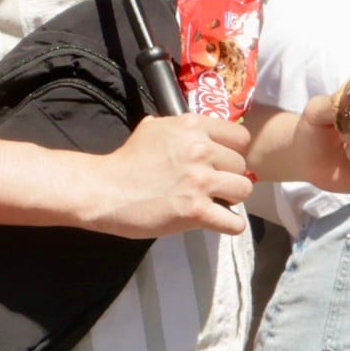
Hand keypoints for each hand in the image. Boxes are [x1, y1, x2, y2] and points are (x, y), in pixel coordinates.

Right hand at [82, 113, 255, 237]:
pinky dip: (228, 225)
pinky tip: (215, 222)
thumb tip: (193, 128)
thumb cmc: (127, 161)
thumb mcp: (152, 128)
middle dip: (228, 176)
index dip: (233, 151)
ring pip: (244, 190)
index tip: (220, 162)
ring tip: (213, 202)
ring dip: (231, 199)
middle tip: (210, 186)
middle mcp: (201, 149)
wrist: (105, 191)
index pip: (240, 136)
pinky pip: (234, 222)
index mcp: (193, 126)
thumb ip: (178, 127)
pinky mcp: (196, 211)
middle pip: (242, 165)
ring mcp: (200, 181)